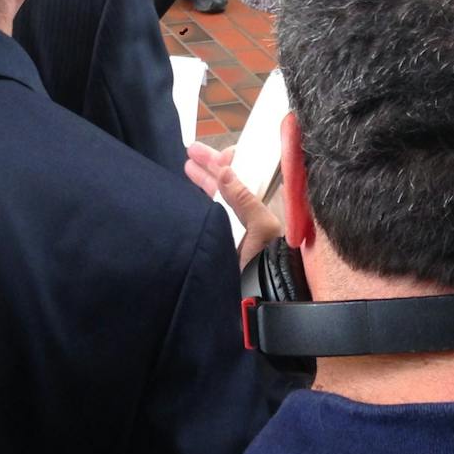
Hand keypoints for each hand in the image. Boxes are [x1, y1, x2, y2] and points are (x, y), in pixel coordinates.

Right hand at [185, 141, 282, 268]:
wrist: (263, 302)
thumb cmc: (268, 264)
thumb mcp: (260, 228)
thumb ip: (243, 199)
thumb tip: (225, 169)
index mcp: (264, 209)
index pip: (248, 176)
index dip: (233, 161)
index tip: (219, 152)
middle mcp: (249, 217)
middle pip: (229, 183)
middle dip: (211, 165)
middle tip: (191, 150)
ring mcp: (235, 231)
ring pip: (217, 198)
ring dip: (203, 180)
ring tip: (186, 165)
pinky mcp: (221, 243)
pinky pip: (209, 217)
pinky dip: (198, 202)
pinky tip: (185, 194)